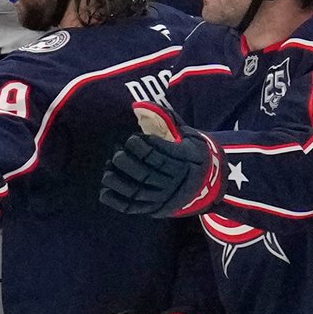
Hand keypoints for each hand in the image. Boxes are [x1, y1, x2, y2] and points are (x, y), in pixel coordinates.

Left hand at [100, 103, 223, 216]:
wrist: (208, 184)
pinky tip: (104, 192)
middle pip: (149, 174)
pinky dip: (117, 202)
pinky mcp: (156, 209)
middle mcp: (176, 182)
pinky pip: (135, 208)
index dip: (145, 148)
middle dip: (129, 164)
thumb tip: (140, 104)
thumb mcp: (189, 135)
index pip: (163, 155)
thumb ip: (168, 119)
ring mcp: (165, 197)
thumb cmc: (192, 153)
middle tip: (117, 153)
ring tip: (107, 172)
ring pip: (139, 192)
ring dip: (120, 183)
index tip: (132, 139)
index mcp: (186, 162)